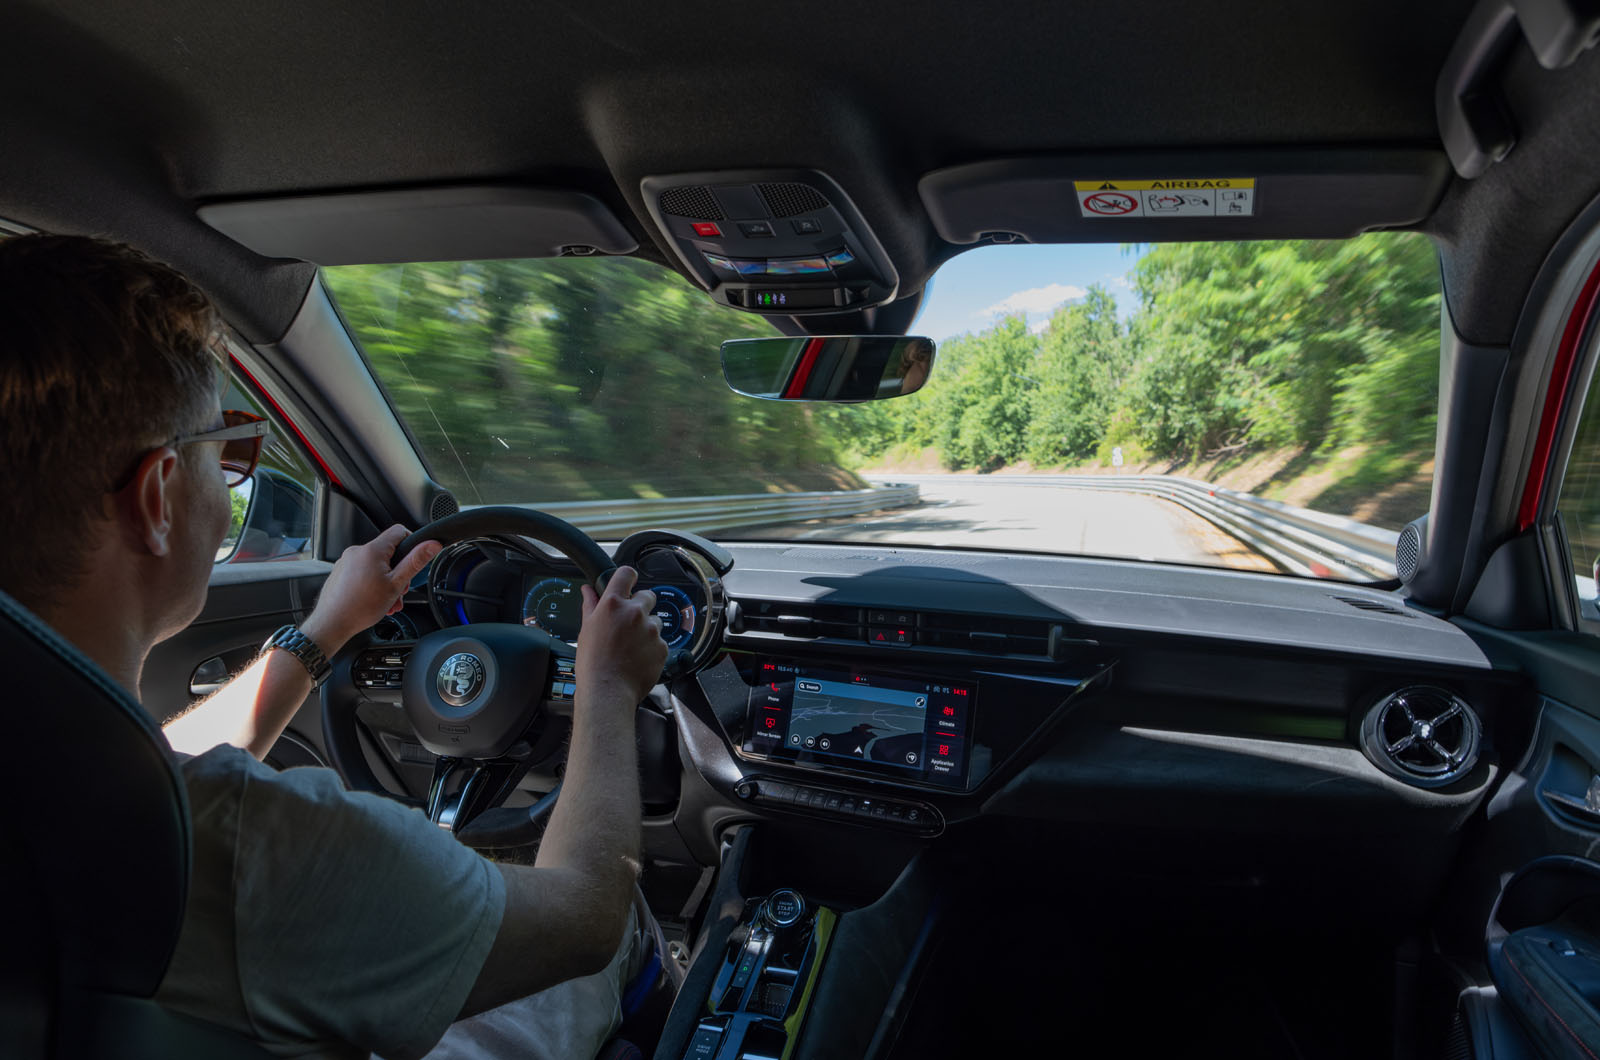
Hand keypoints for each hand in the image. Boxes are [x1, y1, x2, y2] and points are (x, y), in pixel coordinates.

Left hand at [302, 525, 441, 655]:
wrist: (332, 623)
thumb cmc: (360, 607)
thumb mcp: (396, 584)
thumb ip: (415, 562)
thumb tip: (431, 545)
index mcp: (372, 550)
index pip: (399, 531)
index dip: (412, 543)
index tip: (415, 558)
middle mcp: (357, 551)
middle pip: (388, 553)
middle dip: (398, 572)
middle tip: (399, 590)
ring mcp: (346, 561)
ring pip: (376, 565)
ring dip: (386, 581)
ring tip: (387, 600)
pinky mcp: (341, 572)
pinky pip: (363, 572)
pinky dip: (372, 583)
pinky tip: (374, 600)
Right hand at [576, 566, 668, 706]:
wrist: (607, 691)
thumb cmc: (593, 663)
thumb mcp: (586, 629)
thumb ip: (590, 605)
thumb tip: (588, 590)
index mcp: (613, 604)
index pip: (627, 573)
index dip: (628, 578)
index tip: (628, 584)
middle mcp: (635, 613)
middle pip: (647, 596)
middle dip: (640, 606)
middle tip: (628, 624)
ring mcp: (651, 630)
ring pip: (655, 620)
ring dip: (647, 628)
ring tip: (631, 646)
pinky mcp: (662, 646)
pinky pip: (660, 641)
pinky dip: (652, 647)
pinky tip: (638, 657)